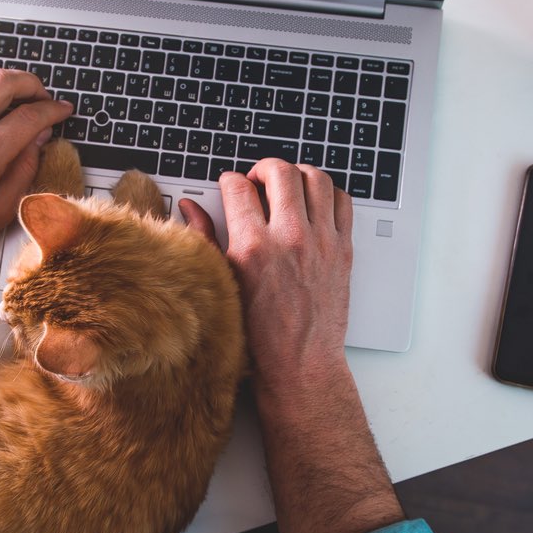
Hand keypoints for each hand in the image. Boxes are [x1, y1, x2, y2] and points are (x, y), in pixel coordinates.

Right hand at [184, 158, 352, 392]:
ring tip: (288, 186)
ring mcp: (321, 242)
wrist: (300, 364)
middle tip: (258, 179)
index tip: (230, 186)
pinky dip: (329, 194)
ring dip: (298, 174)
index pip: (238, 187)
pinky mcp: (343, 250)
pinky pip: (343, 202)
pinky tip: (315, 203)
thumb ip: (205, 239)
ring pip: (316, 178)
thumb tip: (189, 209)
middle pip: (280, 172)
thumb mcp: (222, 285)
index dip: (229, 181)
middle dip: (264, 168)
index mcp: (252, 247)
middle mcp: (289, 239)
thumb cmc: (259, 335)